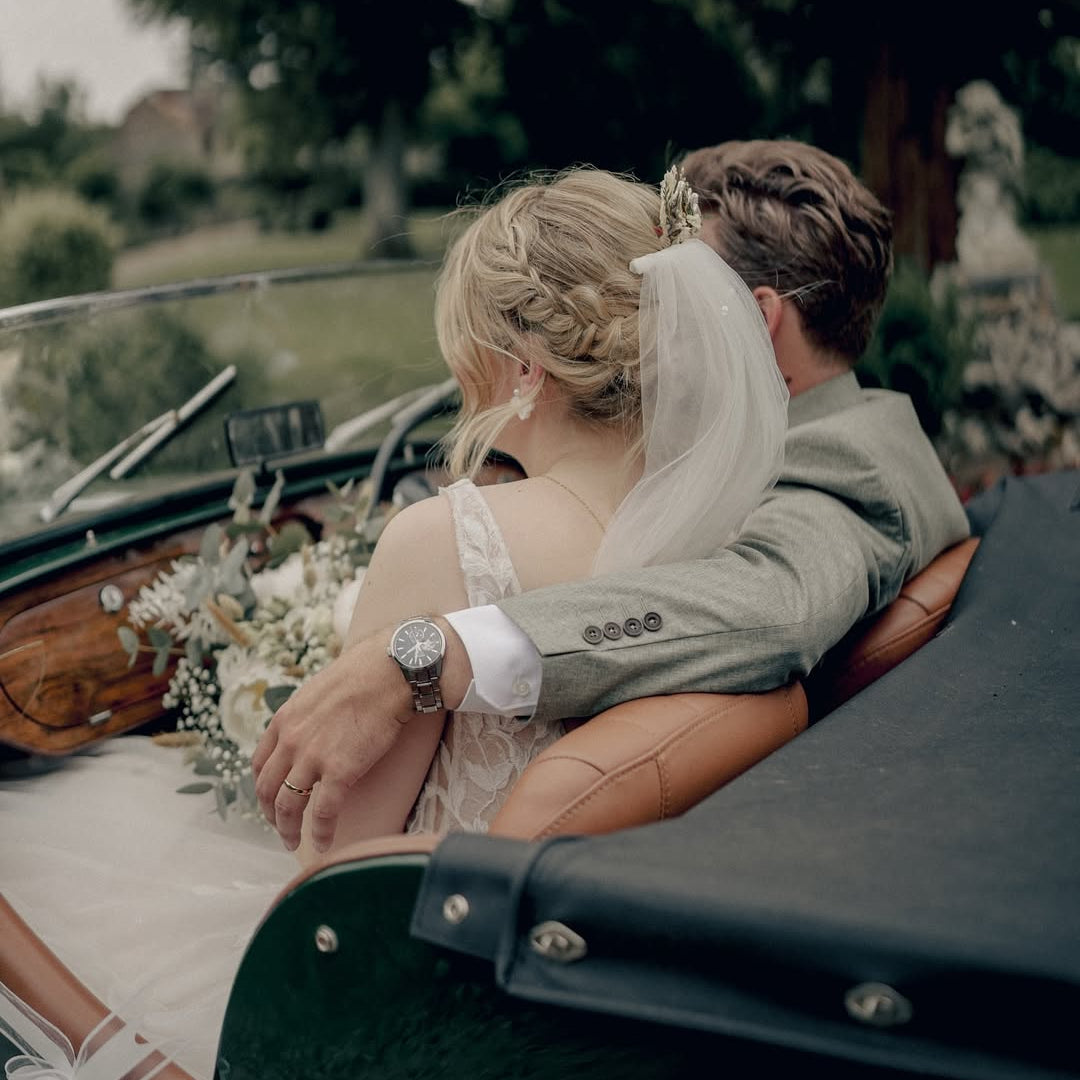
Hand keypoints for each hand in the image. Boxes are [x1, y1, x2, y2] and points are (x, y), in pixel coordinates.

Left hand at [251, 630, 412, 851]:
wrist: (388, 673)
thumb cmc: (363, 676)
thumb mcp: (319, 692)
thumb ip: (307, 716)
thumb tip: (314, 730)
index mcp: (285, 720)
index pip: (260, 763)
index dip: (263, 787)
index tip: (270, 799)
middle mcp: (291, 741)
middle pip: (268, 788)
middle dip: (270, 814)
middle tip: (280, 828)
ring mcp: (313, 757)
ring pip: (289, 806)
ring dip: (288, 830)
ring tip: (294, 843)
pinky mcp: (340, 771)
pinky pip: (323, 812)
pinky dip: (320, 832)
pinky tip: (324, 843)